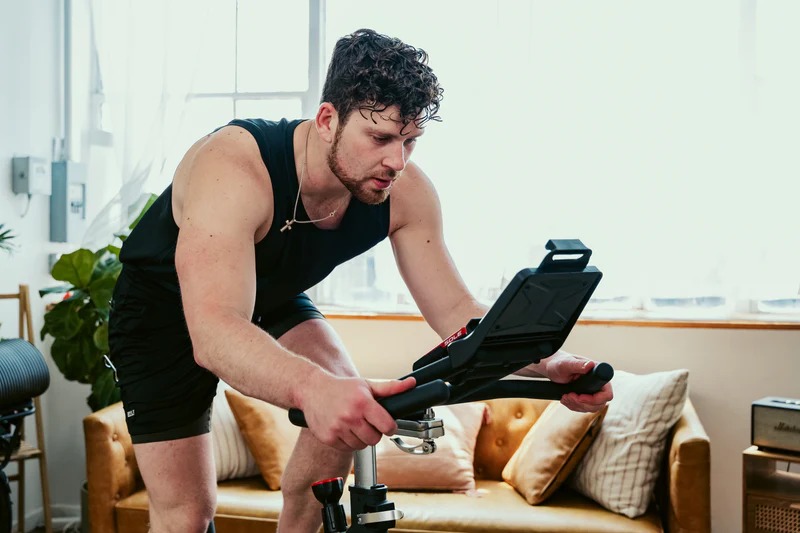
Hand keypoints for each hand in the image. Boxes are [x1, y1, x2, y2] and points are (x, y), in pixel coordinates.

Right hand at [300, 373, 416, 451]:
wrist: (312, 389)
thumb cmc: (341, 388)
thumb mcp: (366, 385)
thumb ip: (390, 388)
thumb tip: (411, 384)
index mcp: (362, 402)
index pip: (387, 426)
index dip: (389, 426)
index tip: (386, 424)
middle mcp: (350, 416)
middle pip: (374, 439)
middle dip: (374, 433)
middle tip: (368, 423)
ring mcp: (337, 428)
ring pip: (361, 446)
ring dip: (361, 438)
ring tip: (355, 425)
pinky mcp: (328, 438)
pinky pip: (347, 449)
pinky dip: (348, 442)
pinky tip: (344, 429)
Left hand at [543, 352, 612, 412]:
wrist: (553, 368)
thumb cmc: (559, 363)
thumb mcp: (566, 364)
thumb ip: (577, 365)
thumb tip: (591, 365)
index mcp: (597, 374)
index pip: (607, 393)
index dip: (595, 399)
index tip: (580, 396)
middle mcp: (598, 384)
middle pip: (600, 404)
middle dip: (583, 404)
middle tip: (569, 396)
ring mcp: (593, 391)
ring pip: (592, 408)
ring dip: (577, 405)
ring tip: (565, 396)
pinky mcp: (587, 397)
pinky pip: (584, 408)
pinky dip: (574, 406)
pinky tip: (565, 398)